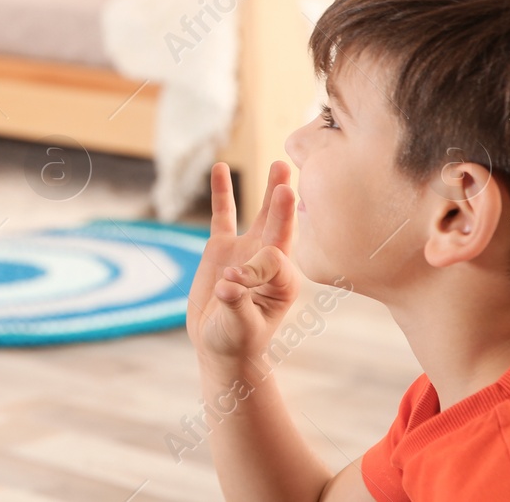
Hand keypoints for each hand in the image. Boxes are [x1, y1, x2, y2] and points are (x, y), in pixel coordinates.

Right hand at [187, 161, 303, 367]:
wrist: (221, 346)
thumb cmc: (238, 340)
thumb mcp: (239, 328)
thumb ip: (235, 305)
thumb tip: (227, 285)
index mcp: (283, 281)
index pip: (272, 259)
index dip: (253, 267)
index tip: (231, 284)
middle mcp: (270, 260)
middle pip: (282, 225)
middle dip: (286, 201)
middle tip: (289, 173)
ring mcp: (247, 250)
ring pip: (260, 214)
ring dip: (269, 190)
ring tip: (279, 163)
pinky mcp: (223, 247)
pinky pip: (222, 215)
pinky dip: (221, 192)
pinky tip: (219, 168)